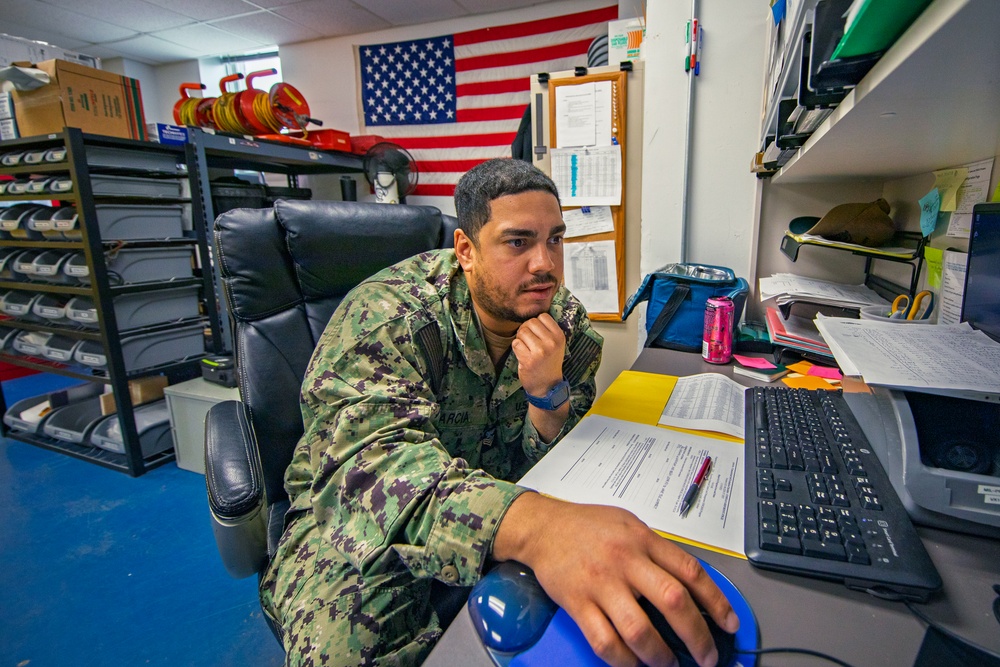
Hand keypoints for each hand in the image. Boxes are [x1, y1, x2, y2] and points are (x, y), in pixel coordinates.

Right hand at [494, 493, 738, 666]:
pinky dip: (623, 661)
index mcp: (643, 540)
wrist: (543, 527)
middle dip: (697, 636)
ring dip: (660, 655)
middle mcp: (625, 561)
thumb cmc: (589, 526)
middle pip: (672, 601)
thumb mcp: (630, 525)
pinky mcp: (577, 602)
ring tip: (668, 664)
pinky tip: (634, 665)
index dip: (716, 601)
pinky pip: (604, 641)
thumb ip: (658, 552)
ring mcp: (600, 583)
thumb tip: (691, 587)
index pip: (690, 572)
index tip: (729, 624)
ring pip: (638, 629)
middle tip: (707, 657)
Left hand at [512, 313, 564, 396]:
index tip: (536, 333)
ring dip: (520, 339)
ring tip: (525, 348)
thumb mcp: (556, 345)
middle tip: (528, 340)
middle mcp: (551, 343)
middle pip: (530, 322)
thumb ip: (547, 330)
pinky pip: (515, 343)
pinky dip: (516, 348)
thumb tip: (531, 313)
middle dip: (526, 329)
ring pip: (522, 332)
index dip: (536, 323)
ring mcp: (540, 352)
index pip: (543, 316)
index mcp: (559, 336)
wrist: (547, 386)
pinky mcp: (528, 360)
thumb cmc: (549, 362)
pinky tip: (522, 355)